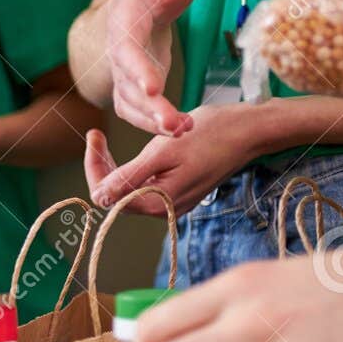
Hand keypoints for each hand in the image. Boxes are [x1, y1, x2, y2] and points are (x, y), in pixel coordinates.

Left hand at [83, 103, 260, 213]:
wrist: (250, 131)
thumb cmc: (211, 135)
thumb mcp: (164, 151)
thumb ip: (130, 176)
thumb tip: (99, 197)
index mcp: (157, 204)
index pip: (107, 197)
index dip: (94, 169)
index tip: (92, 138)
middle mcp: (163, 210)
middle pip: (116, 195)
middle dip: (101, 166)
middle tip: (96, 134)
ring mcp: (171, 202)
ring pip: (129, 189)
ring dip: (116, 166)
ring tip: (109, 140)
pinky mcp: (179, 192)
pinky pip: (146, 184)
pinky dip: (135, 167)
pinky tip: (136, 149)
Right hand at [100, 0, 231, 136]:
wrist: (131, 9)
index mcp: (124, 26)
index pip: (128, 52)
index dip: (139, 70)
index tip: (154, 87)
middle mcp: (116, 57)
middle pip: (129, 87)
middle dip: (150, 108)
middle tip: (175, 124)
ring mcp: (121, 77)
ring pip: (132, 106)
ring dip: (154, 122)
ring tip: (185, 130)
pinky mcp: (131, 92)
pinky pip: (138, 113)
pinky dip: (155, 124)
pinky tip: (181, 129)